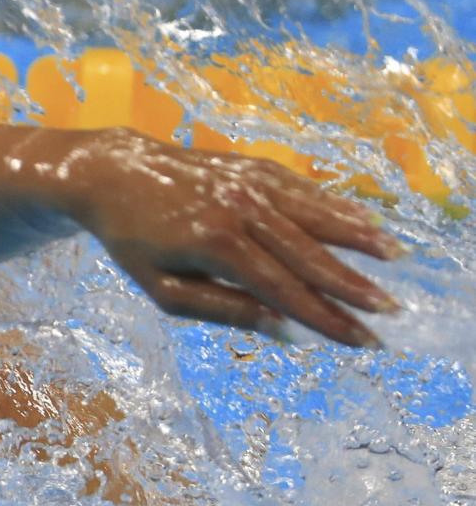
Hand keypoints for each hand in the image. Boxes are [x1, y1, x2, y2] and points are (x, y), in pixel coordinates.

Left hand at [62, 128, 402, 346]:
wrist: (110, 173)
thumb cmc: (133, 242)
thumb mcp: (163, 289)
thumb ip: (223, 309)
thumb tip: (284, 329)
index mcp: (216, 245)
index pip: (284, 289)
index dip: (327, 317)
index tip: (362, 340)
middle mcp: (238, 209)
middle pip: (308, 253)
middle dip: (353, 285)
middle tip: (391, 311)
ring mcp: (245, 182)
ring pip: (313, 212)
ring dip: (357, 236)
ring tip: (395, 257)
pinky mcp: (249, 165)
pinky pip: (300, 187)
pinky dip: (333, 204)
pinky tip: (362, 219)